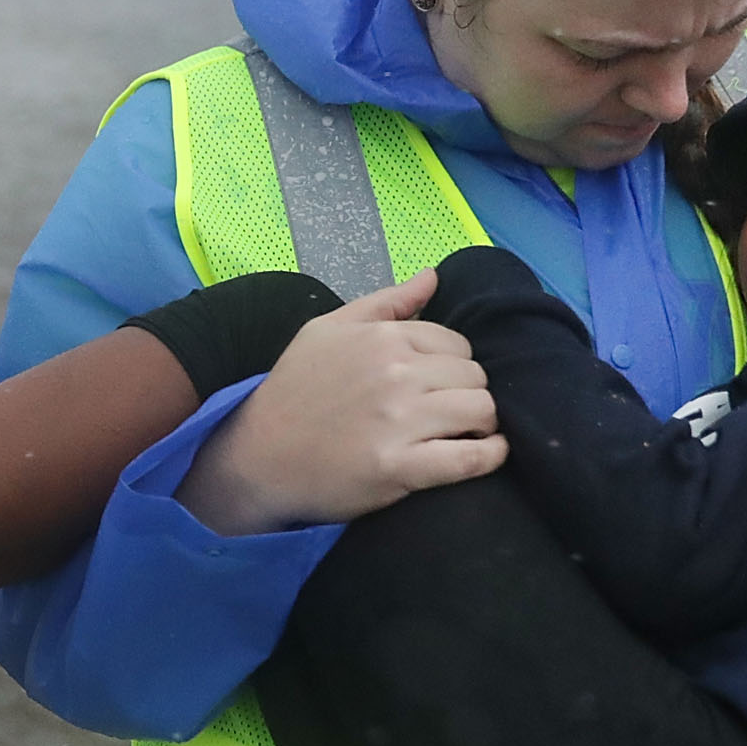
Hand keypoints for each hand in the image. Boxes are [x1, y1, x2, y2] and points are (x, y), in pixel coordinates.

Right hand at [177, 270, 505, 534]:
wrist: (256, 457)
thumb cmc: (292, 392)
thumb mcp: (324, 331)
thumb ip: (384, 302)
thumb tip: (433, 277)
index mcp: (381, 338)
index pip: (457, 344)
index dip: (454, 366)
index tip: (440, 386)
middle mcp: (395, 374)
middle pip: (475, 377)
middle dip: (470, 393)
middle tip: (450, 413)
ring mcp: (398, 422)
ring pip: (482, 412)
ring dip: (483, 424)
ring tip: (465, 433)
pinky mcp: (399, 468)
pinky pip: (470, 459)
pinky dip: (490, 456)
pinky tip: (488, 454)